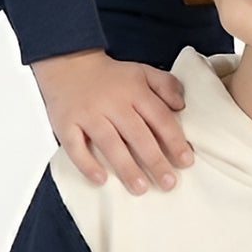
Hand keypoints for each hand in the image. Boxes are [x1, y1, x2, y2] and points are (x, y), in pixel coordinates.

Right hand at [32, 48, 193, 193]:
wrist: (67, 63)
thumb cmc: (109, 76)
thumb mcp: (142, 72)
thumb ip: (165, 85)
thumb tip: (181, 105)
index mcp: (134, 91)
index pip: (159, 118)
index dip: (174, 141)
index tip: (186, 161)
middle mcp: (113, 103)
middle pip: (138, 135)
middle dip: (155, 161)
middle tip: (168, 183)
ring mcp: (88, 114)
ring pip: (110, 144)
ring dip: (126, 168)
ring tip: (140, 188)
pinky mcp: (66, 124)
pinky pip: (76, 147)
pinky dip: (87, 164)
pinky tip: (101, 179)